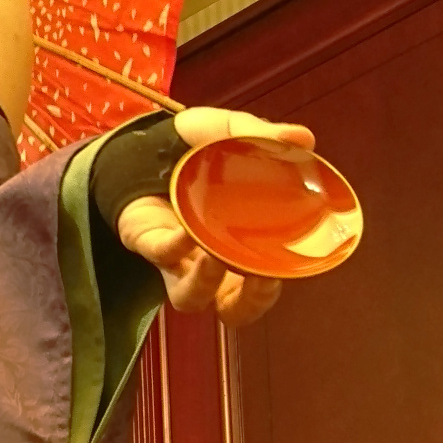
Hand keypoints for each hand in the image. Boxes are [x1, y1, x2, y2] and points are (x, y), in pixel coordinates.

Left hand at [116, 105, 314, 325]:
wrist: (138, 141)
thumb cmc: (192, 150)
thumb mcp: (226, 134)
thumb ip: (261, 137)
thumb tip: (303, 138)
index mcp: (237, 245)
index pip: (261, 285)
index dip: (275, 288)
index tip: (292, 266)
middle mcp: (207, 262)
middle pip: (232, 307)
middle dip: (251, 300)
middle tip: (264, 277)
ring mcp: (175, 257)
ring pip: (191, 297)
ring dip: (207, 283)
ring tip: (219, 255)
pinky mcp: (146, 241)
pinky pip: (162, 253)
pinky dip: (176, 244)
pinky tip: (189, 227)